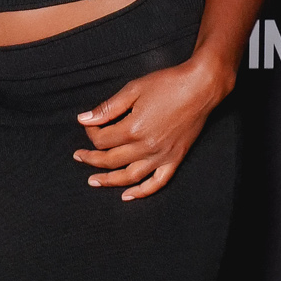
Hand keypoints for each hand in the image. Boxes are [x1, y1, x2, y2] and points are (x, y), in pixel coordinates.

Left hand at [73, 51, 232, 199]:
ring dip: (109, 181)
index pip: (102, 140)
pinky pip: (157, 182)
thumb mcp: (133, 89)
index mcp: (133, 129)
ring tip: (94, 181)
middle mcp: (146, 147)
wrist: (201, 87)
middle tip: (79, 157)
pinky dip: (142, 192)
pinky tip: (127, 196)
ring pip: (130, 177)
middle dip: (91, 159)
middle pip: (111, 160)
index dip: (90, 133)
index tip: (90, 125)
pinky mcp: (175, 159)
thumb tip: (83, 119)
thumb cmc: (168, 84)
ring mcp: (161, 156)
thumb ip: (107, 108)